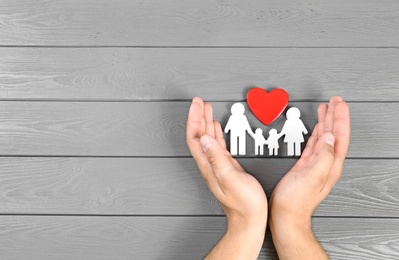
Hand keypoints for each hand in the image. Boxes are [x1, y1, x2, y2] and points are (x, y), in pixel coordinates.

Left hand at [186, 97, 266, 258]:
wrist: (249, 220)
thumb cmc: (244, 204)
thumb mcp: (231, 178)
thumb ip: (217, 158)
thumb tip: (205, 138)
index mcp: (208, 165)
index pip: (195, 137)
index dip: (194, 119)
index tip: (196, 104)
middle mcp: (209, 164)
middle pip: (199, 135)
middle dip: (198, 116)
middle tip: (199, 102)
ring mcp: (217, 165)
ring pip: (207, 139)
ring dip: (205, 122)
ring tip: (205, 109)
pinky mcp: (226, 167)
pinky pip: (217, 145)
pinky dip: (215, 133)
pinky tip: (216, 128)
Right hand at [269, 96, 350, 258]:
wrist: (285, 215)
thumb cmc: (296, 201)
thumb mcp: (312, 176)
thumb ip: (324, 156)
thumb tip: (330, 137)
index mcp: (331, 164)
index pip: (340, 136)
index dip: (340, 118)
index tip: (338, 104)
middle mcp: (326, 163)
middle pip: (334, 133)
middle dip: (335, 115)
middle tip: (334, 101)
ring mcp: (316, 164)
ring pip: (324, 137)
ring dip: (326, 122)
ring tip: (326, 109)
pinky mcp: (305, 166)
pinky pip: (313, 144)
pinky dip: (315, 133)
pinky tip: (316, 129)